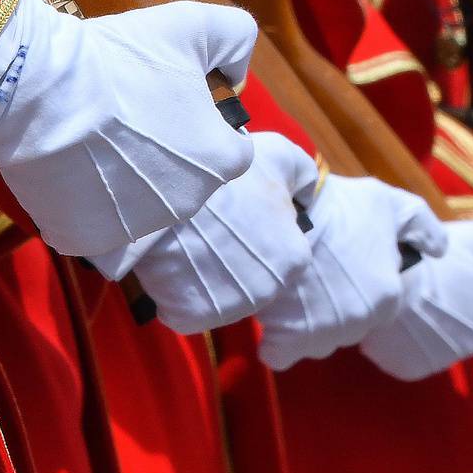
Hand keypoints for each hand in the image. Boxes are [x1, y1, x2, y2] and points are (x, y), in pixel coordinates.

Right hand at [0, 0, 255, 256]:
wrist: (34, 90)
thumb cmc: (119, 58)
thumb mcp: (194, 25)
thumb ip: (236, 37)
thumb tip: (237, 69)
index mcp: (220, 161)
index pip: (232, 148)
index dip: (207, 123)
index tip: (173, 102)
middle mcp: (187, 204)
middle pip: (186, 178)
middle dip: (167, 152)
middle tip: (127, 116)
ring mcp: (136, 227)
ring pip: (142, 201)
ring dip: (129, 176)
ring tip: (94, 136)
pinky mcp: (88, 239)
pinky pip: (97, 220)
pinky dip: (86, 199)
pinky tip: (70, 165)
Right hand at [89, 132, 315, 333]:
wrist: (169, 185)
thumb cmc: (226, 169)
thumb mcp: (279, 155)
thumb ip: (303, 175)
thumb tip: (304, 194)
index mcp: (293, 259)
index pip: (277, 257)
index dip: (253, 237)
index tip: (232, 219)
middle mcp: (268, 291)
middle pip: (248, 281)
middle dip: (230, 262)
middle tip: (205, 231)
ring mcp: (229, 308)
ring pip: (217, 299)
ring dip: (202, 279)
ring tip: (184, 244)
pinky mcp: (192, 316)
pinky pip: (183, 310)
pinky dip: (173, 293)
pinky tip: (168, 263)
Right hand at [255, 175, 448, 369]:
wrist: (288, 213)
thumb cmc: (340, 207)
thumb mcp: (391, 203)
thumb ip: (422, 226)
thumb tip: (440, 250)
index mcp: (388, 297)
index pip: (376, 308)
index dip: (356, 289)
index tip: (339, 268)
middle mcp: (360, 322)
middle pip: (347, 327)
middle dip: (333, 309)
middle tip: (314, 276)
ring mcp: (323, 334)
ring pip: (317, 341)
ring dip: (305, 326)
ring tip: (293, 291)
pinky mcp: (287, 339)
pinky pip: (281, 354)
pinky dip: (277, 342)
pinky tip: (275, 314)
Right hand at [359, 222, 472, 380]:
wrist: (383, 285)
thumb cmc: (432, 259)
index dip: (469, 281)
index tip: (447, 271)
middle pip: (464, 322)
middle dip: (450, 307)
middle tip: (425, 286)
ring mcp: (440, 361)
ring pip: (439, 340)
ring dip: (429, 326)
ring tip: (407, 303)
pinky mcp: (411, 370)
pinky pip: (413, 354)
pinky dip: (407, 342)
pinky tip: (395, 321)